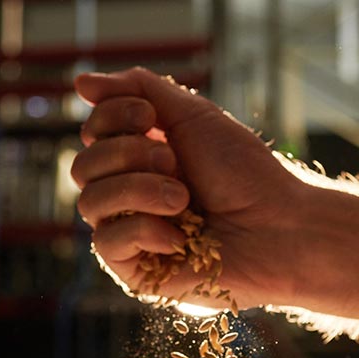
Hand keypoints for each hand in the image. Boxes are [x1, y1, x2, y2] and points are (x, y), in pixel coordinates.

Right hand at [71, 67, 306, 309]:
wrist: (278, 227)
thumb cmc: (246, 175)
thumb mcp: (194, 118)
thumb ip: (139, 90)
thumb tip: (80, 83)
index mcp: (142, 160)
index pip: (92, 133)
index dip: (113, 117)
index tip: (151, 118)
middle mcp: (131, 197)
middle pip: (83, 167)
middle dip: (128, 154)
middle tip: (175, 162)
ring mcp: (132, 236)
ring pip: (89, 203)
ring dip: (138, 190)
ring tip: (183, 199)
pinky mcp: (137, 273)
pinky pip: (106, 244)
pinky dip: (142, 230)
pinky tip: (178, 238)